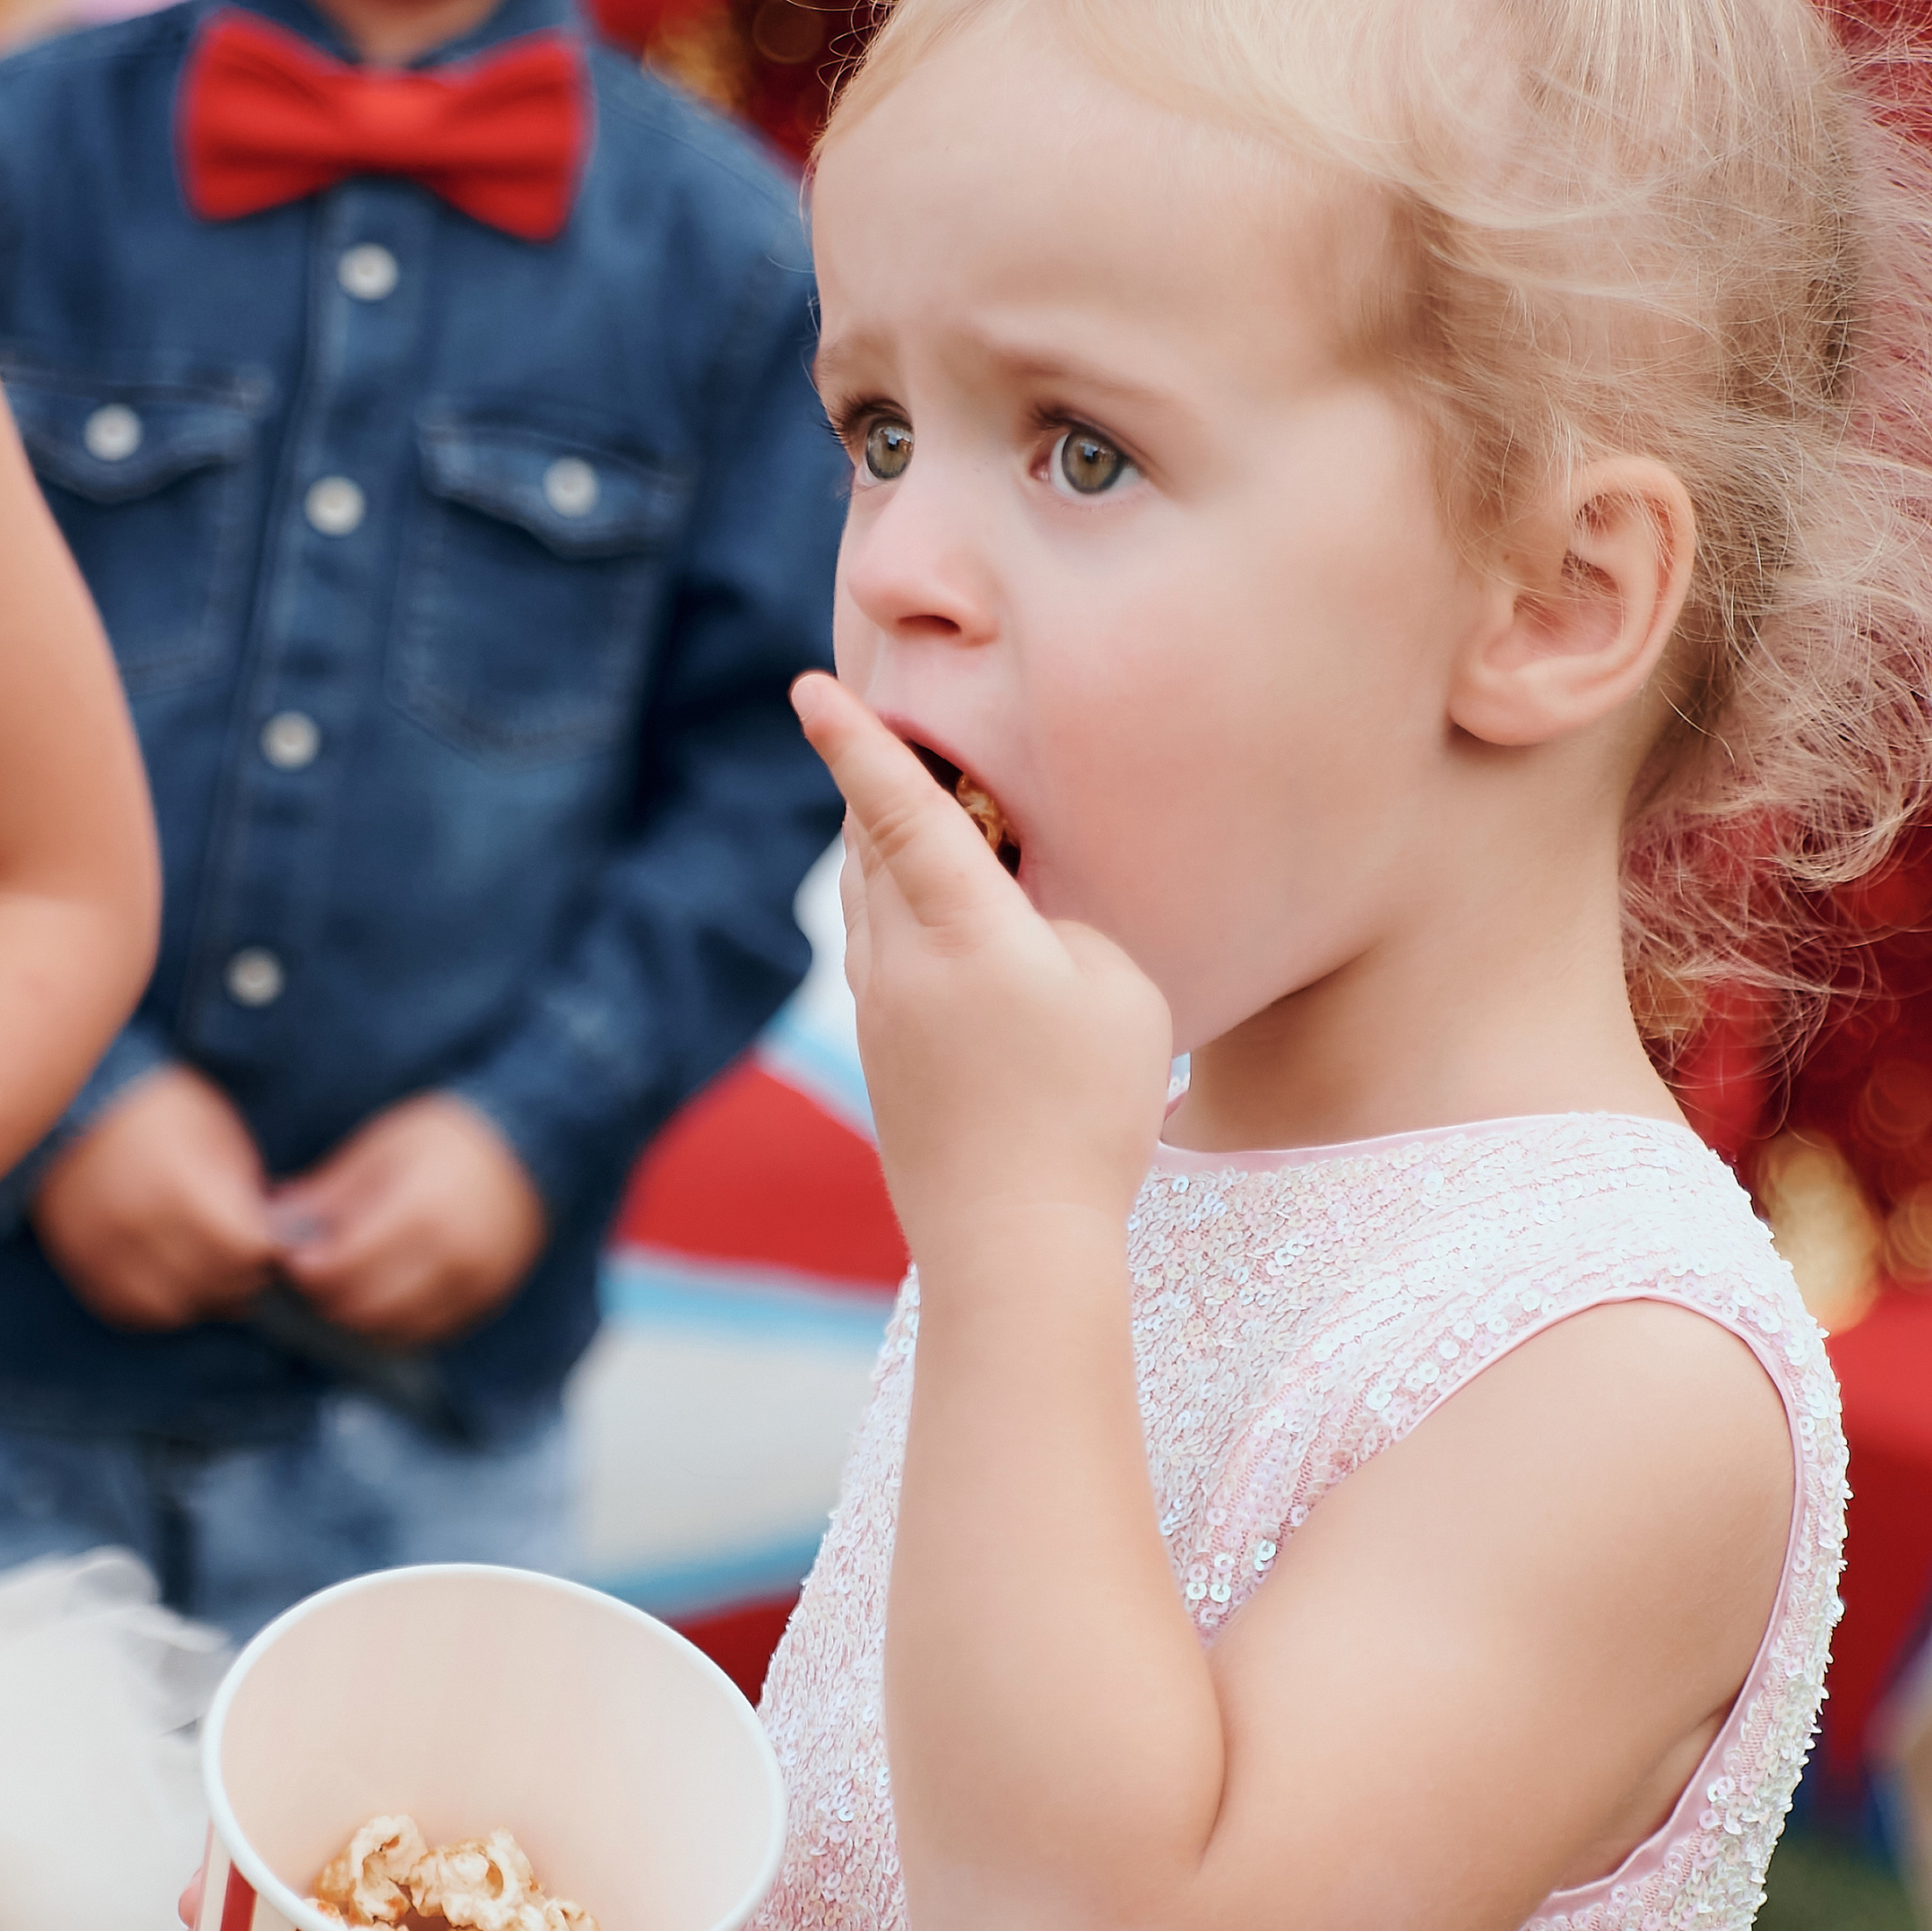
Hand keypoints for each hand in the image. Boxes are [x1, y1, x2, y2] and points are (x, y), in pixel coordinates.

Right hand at [33, 1066, 275, 1329]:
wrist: (75, 1101)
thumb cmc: (162, 1111)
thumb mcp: (217, 1133)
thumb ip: (244, 1192)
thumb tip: (267, 1241)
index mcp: (178, 1185)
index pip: (243, 1249)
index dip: (267, 1248)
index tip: (270, 1239)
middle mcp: (136, 1223)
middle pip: (211, 1282)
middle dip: (243, 1275)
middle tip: (248, 1261)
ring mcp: (102, 1248)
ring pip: (169, 1309)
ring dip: (201, 1299)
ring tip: (214, 1276)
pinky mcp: (78, 1261)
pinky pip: (126, 1310)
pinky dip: (157, 1307)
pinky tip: (175, 1284)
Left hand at [273, 1093, 547, 1347]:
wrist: (528, 1148)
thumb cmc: (447, 1139)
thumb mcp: (382, 1147)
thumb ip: (331, 1190)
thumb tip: (278, 1220)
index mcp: (421, 1208)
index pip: (343, 1266)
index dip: (305, 1270)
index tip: (288, 1258)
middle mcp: (452, 1255)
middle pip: (364, 1306)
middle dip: (324, 1298)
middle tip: (307, 1278)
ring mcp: (474, 1285)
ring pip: (394, 1330)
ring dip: (355, 1319)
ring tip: (338, 1289)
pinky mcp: (485, 1301)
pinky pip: (427, 1334)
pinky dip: (393, 1327)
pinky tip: (376, 1302)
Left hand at [792, 674, 1172, 1268]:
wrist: (1013, 1241)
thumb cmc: (1087, 1111)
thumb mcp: (1121, 993)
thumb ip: (1071, 931)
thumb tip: (1026, 930)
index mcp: (962, 928)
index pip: (897, 809)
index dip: (857, 742)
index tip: (810, 689)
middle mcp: (900, 961)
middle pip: (869, 848)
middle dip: (877, 788)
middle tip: (893, 736)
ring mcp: (880, 1016)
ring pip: (865, 907)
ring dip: (880, 855)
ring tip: (913, 824)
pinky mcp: (882, 1062)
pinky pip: (876, 962)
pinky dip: (892, 921)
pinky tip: (929, 933)